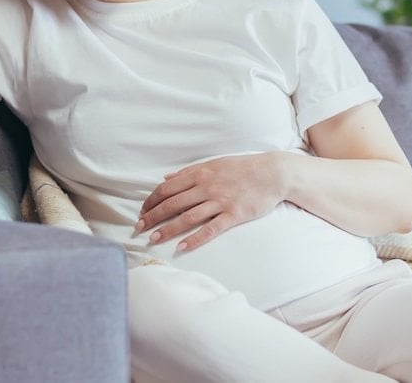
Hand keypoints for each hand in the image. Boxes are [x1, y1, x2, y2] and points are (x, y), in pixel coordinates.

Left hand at [136, 153, 288, 252]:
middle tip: (138, 228)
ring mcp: (220, 201)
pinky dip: (195, 239)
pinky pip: (211, 229)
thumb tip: (166, 178)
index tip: (142, 211)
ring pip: (188, 217)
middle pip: (173, 204)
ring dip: (168, 229)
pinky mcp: (234, 215)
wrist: (273, 173)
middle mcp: (207, 187)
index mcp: (200, 174)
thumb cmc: (244, 168)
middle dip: (153, 216)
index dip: (152, 201)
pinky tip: (182, 247)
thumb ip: (190, 172)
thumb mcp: (215, 163)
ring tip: (153, 239)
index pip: (168, 188)